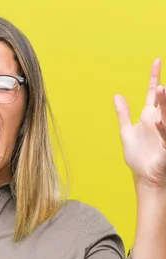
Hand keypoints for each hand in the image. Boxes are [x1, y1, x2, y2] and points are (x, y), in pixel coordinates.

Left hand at [114, 58, 165, 187]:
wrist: (144, 177)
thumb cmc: (138, 156)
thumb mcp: (126, 131)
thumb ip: (123, 113)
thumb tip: (116, 95)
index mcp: (149, 117)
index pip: (153, 94)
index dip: (154, 77)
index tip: (156, 61)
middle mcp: (159, 122)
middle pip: (162, 102)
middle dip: (163, 93)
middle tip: (161, 83)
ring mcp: (164, 133)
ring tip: (163, 90)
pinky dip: (164, 128)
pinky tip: (159, 121)